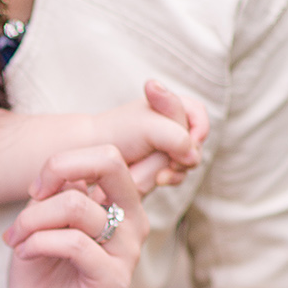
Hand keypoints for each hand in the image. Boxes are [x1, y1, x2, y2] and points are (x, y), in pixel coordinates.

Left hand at [4, 144, 147, 287]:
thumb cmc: (42, 278)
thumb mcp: (40, 226)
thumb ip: (52, 196)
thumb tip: (59, 175)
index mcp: (117, 204)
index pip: (108, 155)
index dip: (65, 160)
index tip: (36, 188)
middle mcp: (131, 222)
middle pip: (111, 162)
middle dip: (62, 165)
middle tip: (34, 193)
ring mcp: (126, 251)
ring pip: (78, 206)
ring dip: (33, 218)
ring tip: (16, 239)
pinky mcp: (113, 281)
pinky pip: (75, 244)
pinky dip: (39, 242)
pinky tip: (24, 254)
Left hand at [88, 80, 207, 195]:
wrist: (89, 154)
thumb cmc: (117, 133)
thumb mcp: (150, 128)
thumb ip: (178, 137)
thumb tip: (193, 157)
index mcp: (168, 105)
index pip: (198, 114)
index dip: (198, 129)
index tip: (188, 140)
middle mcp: (168, 125)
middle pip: (194, 142)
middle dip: (182, 154)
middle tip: (169, 161)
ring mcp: (163, 147)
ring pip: (185, 163)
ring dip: (171, 169)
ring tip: (154, 173)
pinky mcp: (156, 167)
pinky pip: (173, 176)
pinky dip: (164, 179)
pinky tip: (153, 181)